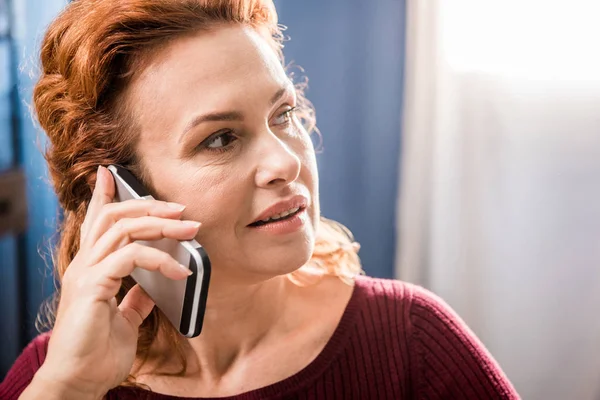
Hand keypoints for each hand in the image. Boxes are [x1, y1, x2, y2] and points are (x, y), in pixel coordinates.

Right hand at [27, 165, 199, 398]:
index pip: (97, 222)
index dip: (104, 196)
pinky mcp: (92, 285)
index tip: (112, 173)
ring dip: (161, 224)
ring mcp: (86, 272)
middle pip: (114, 216)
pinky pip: (131, 256)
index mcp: (91, 268)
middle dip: (149, 205)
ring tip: (190, 228)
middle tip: (181, 209)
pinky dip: (161, 259)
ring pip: (122, 228)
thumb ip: (135, 298)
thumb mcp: (123, 318)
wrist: (79, 381)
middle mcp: (84, 264)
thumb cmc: (97, 352)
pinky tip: (181, 272)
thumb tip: (152, 286)